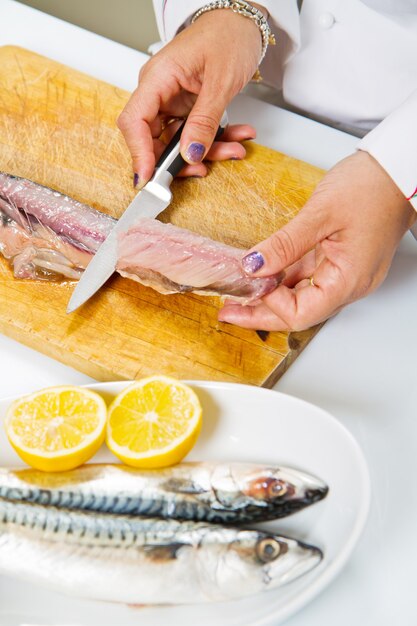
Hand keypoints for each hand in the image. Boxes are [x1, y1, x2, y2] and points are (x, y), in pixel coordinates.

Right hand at [117, 8, 262, 184]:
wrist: (242, 23)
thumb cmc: (228, 36)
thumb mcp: (221, 81)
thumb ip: (205, 121)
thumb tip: (190, 154)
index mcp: (157, 78)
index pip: (134, 122)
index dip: (138, 153)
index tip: (148, 179)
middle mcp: (159, 93)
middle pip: (154, 139)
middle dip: (179, 160)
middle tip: (202, 170)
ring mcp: (172, 102)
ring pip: (178, 142)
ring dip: (206, 152)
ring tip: (234, 149)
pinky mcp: (186, 109)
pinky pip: (194, 134)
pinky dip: (215, 141)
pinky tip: (235, 139)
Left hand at [219, 151, 416, 330]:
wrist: (397, 169)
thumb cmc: (373, 187)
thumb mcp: (320, 214)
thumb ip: (284, 245)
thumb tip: (253, 266)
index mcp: (348, 280)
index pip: (301, 313)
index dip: (269, 305)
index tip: (245, 287)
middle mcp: (349, 284)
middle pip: (299, 311)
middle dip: (262, 312)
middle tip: (228, 310)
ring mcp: (345, 273)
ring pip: (301, 296)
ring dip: (270, 297)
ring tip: (239, 294)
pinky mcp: (340, 261)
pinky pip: (308, 278)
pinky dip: (284, 279)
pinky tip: (263, 275)